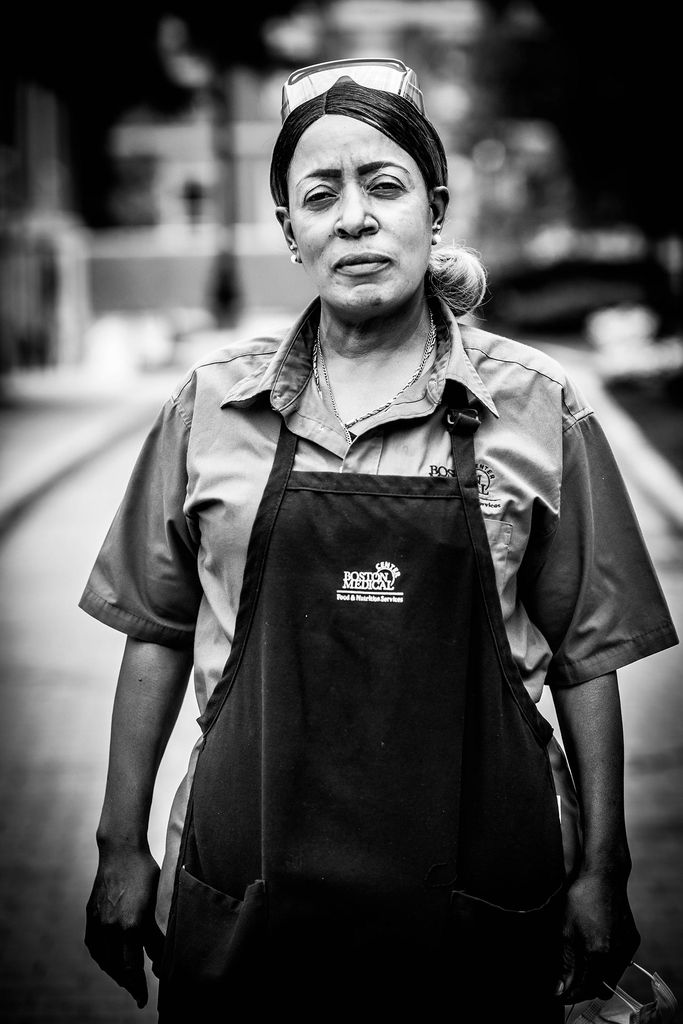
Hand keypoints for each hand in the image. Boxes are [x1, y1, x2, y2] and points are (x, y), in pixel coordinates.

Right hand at [85, 845, 164, 1007]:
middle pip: (116, 967)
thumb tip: (160, 960)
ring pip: (103, 958)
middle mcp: (110, 927)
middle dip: (127, 982)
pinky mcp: (90, 915)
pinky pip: (94, 945)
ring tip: (125, 977)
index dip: (138, 986)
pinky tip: (109, 959)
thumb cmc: (145, 874)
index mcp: (130, 926)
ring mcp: (98, 922)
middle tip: (136, 991)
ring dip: (114, 971)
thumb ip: (157, 934)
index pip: (132, 968)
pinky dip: (101, 957)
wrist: (120, 851)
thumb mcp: (157, 903)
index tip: (143, 999)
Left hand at [556, 869, 639, 1002]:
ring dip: (596, 975)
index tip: (560, 992)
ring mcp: (627, 947)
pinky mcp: (632, 939)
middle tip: (568, 980)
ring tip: (580, 961)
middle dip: (584, 987)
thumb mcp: (565, 929)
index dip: (570, 993)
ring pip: (612, 977)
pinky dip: (608, 962)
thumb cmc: (581, 897)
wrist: (604, 874)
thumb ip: (565, 962)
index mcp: (598, 951)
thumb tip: (560, 988)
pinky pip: (621, 962)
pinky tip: (596, 949)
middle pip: (600, 987)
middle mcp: (616, 953)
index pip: (585, 988)